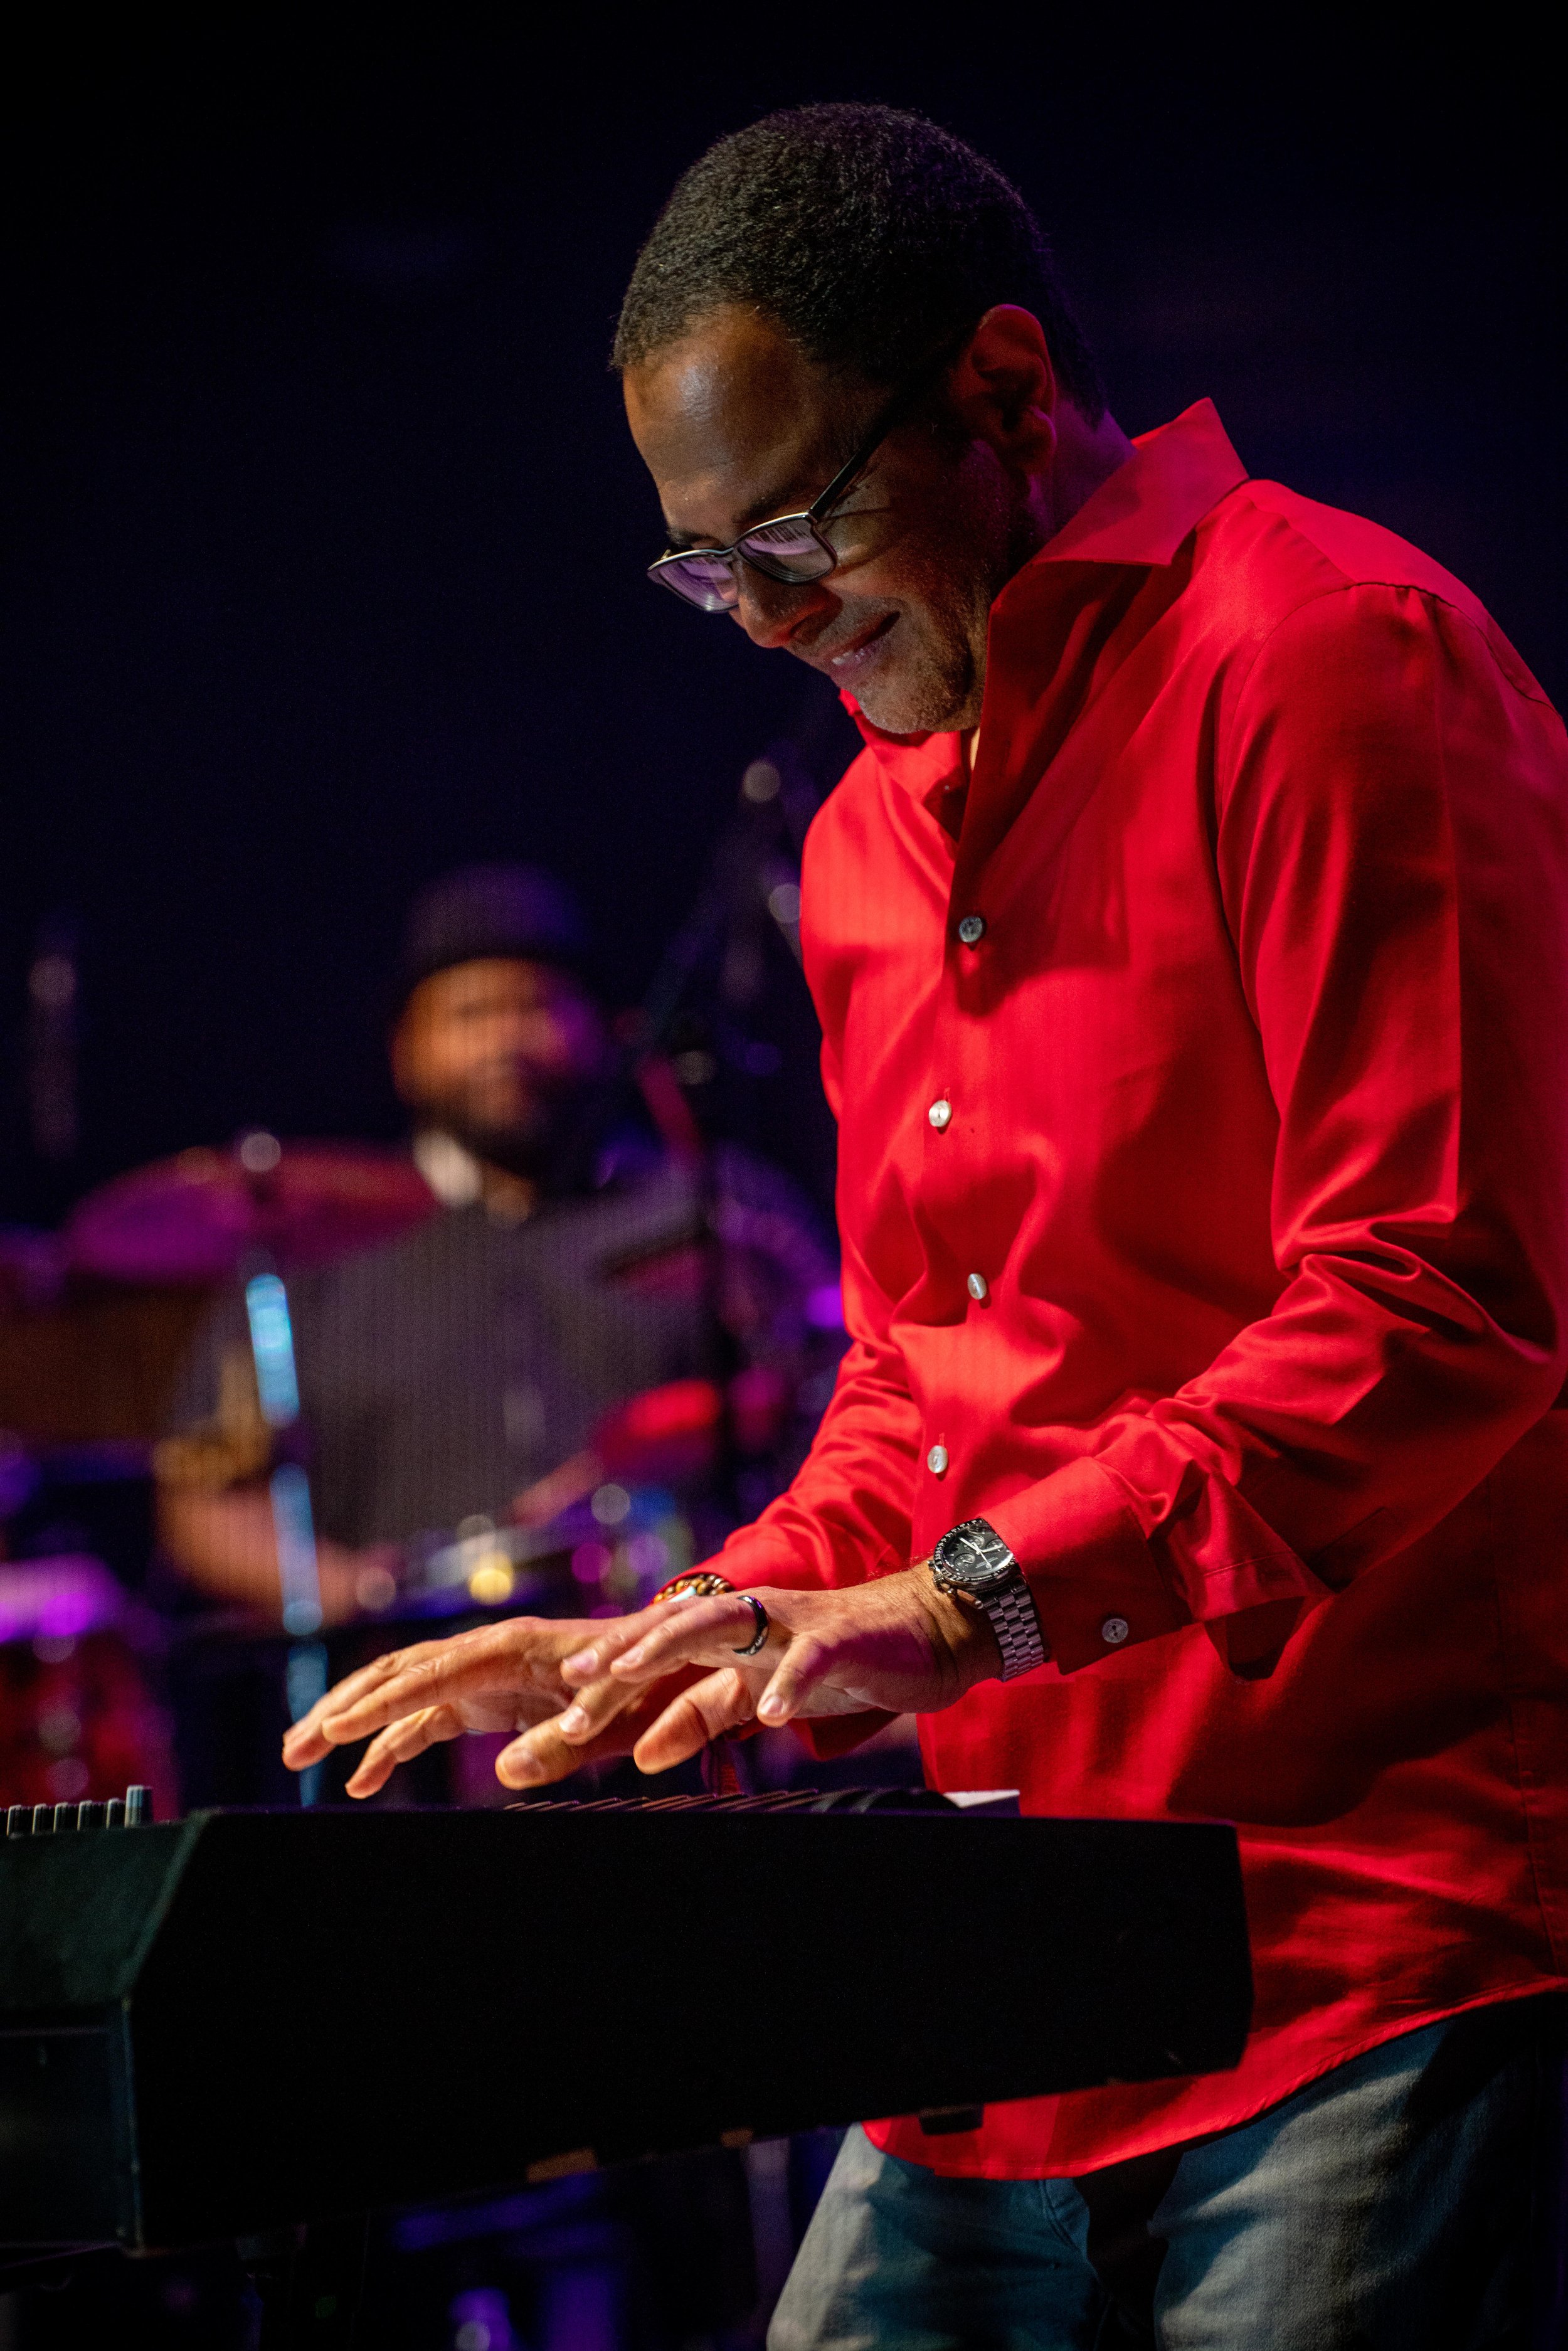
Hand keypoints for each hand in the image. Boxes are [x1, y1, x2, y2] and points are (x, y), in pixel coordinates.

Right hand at [280, 1615, 666, 1797]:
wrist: (672, 1659)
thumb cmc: (645, 1683)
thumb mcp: (613, 1715)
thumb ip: (562, 1743)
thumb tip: (503, 1774)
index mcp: (511, 1647)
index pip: (430, 1673)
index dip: (380, 1702)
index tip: (332, 1729)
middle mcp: (486, 1653)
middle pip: (397, 1673)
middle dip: (342, 1708)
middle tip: (294, 1747)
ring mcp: (482, 1675)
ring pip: (399, 1693)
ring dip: (351, 1723)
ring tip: (299, 1755)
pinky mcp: (486, 1697)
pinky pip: (425, 1720)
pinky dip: (391, 1747)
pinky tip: (361, 1781)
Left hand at [503, 1568, 1000, 1782]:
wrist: (922, 1629)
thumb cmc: (835, 1662)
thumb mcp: (758, 1694)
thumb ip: (701, 1716)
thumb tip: (640, 1752)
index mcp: (726, 1636)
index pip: (653, 1655)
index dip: (605, 1681)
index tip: (557, 1716)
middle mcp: (747, 1619)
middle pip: (668, 1632)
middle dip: (617, 1659)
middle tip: (571, 1692)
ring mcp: (791, 1624)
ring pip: (719, 1623)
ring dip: (669, 1645)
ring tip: (629, 1669)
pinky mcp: (840, 1640)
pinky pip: (810, 1660)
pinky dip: (790, 1683)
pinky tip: (773, 1712)